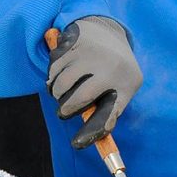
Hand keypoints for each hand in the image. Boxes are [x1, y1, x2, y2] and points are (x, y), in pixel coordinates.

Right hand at [46, 17, 142, 148]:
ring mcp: (88, 53)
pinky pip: (52, 69)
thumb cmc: (116, 71)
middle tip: (64, 110)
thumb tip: (85, 139)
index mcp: (124, 82)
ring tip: (64, 90)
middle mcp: (108, 66)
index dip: (91, 132)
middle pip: (75, 100)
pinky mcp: (72, 43)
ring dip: (57, 93)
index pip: (107, 113)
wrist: (109, 32)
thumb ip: (108, 112)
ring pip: (60, 85)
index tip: (77, 144)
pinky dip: (53, 76)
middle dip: (65, 110)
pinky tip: (62, 72)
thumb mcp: (123, 89)